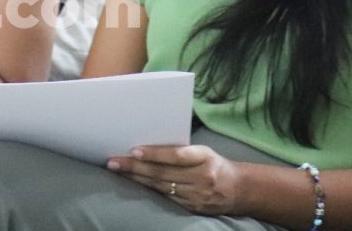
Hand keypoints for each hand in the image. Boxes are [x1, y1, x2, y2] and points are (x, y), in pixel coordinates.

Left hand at [105, 144, 243, 215]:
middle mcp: (201, 177)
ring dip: (136, 178)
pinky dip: (147, 189)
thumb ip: (181, 149)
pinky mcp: (192, 208)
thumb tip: (148, 143)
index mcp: (205, 157)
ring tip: (117, 170)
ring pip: (160, 186)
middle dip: (135, 167)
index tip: (134, 150)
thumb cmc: (214, 163)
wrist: (238, 189)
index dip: (155, 154)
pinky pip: (165, 197)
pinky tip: (134, 182)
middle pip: (163, 173)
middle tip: (113, 162)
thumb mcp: (203, 151)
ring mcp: (197, 195)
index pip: (176, 155)